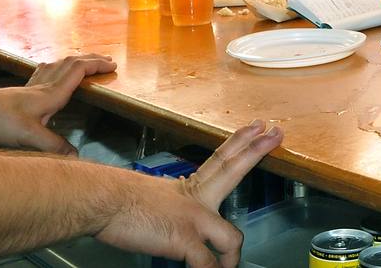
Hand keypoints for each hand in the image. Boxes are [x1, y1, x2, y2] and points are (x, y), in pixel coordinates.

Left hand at [0, 53, 116, 153]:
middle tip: (108, 61)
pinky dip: (57, 68)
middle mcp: (42, 86)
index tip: (113, 66)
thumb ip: (54, 147)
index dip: (96, 66)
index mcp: (49, 94)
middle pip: (71, 63)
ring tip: (87, 63)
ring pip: (59, 65)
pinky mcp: (21, 93)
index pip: (78, 71)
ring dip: (76, 61)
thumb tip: (78, 159)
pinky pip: (44, 73)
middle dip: (92, 60)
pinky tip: (53, 72)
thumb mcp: (27, 137)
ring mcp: (31, 88)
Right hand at [96, 120, 283, 265]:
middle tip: (276, 133)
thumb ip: (172, 204)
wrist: (104, 200)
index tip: (258, 127)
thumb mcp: (152, 196)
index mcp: (188, 187)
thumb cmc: (117, 200)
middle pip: (234, 169)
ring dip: (232, 258)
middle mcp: (196, 198)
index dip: (241, 143)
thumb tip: (173, 216)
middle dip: (257, 150)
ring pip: (232, 238)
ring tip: (230, 266)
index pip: (221, 159)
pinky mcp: (185, 239)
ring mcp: (194, 217)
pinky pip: (208, 264)